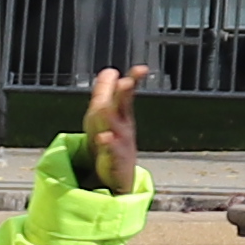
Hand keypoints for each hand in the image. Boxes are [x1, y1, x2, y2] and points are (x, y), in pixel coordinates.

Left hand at [77, 64, 145, 193]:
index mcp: (121, 113)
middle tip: (127, 82)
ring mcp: (121, 143)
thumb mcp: (103, 114)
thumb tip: (110, 70)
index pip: (126, 94)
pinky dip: (108, 144)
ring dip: (112, 117)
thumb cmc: (110, 141)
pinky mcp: (114, 160)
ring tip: (106, 107)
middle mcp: (124, 126)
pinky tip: (103, 137)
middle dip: (124, 95)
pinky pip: (111, 151)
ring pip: (117, 128)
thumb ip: (105, 91)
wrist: (117, 174)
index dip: (133, 80)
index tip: (141, 69)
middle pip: (123, 108)